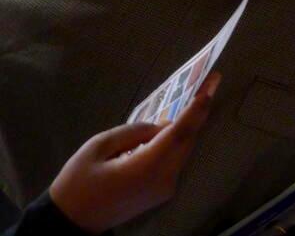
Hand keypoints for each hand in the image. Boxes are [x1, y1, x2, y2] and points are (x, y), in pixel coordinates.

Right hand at [50, 73, 219, 233]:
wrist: (71, 223)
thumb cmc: (78, 184)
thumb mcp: (98, 148)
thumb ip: (132, 132)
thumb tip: (160, 127)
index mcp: (147, 167)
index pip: (179, 134)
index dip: (196, 110)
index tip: (210, 87)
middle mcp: (164, 179)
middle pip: (187, 140)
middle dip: (199, 112)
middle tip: (209, 83)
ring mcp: (165, 188)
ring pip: (183, 149)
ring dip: (188, 125)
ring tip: (196, 98)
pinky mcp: (162, 191)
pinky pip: (174, 159)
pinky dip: (177, 141)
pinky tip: (175, 124)